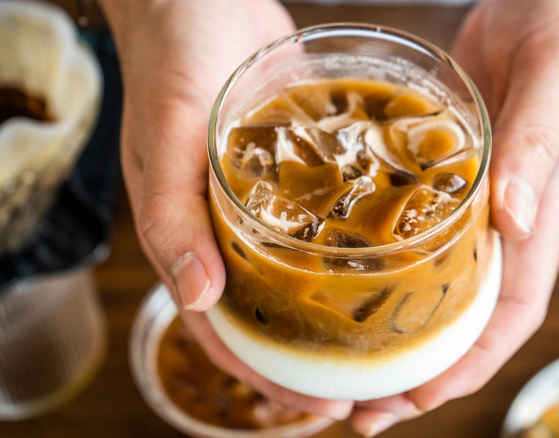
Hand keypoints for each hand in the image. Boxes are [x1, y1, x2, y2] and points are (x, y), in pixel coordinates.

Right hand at [98, 0, 353, 420]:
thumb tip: (196, 298)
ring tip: (387, 328)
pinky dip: (347, 240)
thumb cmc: (171, 63)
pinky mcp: (293, 162)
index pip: (225, 330)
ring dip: (333, 303)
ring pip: (298, 268)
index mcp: (188, 235)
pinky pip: (321, 214)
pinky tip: (391, 252)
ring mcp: (262, 197)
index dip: (269, 374)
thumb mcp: (167, 139)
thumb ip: (172, 218)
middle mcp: (226, 226)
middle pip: (269, 309)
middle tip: (367, 377)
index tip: (322, 404)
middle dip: (312, 351)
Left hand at [349, 0, 558, 434]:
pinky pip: (411, 233)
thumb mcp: (555, 85)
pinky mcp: (440, 175)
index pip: (508, 315)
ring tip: (343, 362)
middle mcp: (501, 223)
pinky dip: (382, 266)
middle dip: (421, 370)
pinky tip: (340, 277)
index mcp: (535, 218)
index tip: (420, 397)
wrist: (549, 0)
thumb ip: (534, 148)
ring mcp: (470, 203)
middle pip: (463, 318)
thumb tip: (509, 218)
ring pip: (434, 285)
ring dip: (396, 329)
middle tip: (365, 408)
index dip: (468, 365)